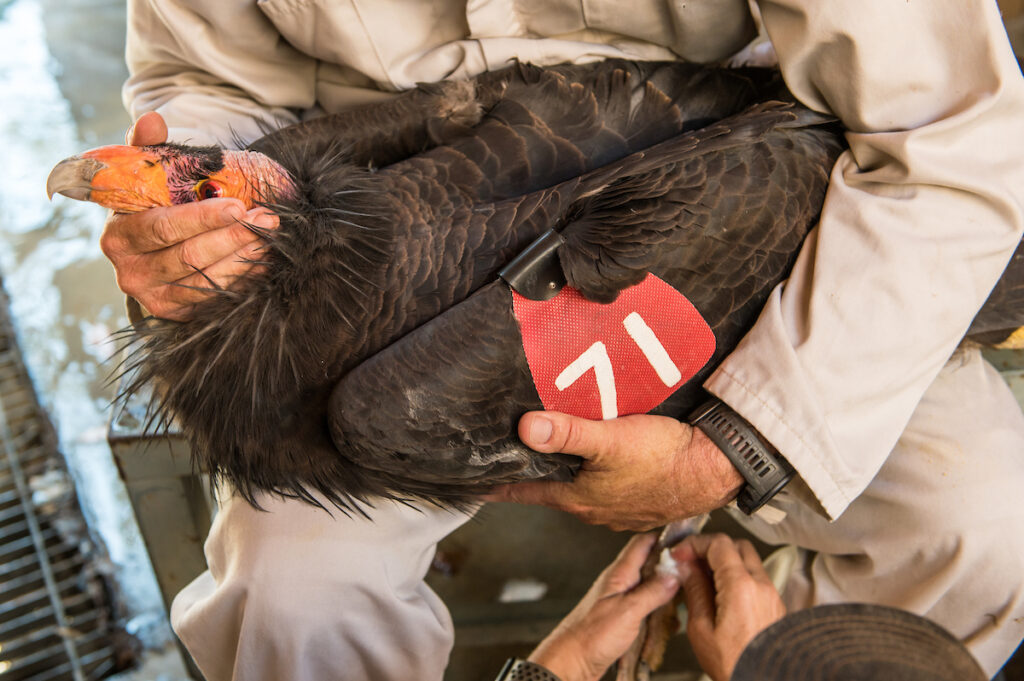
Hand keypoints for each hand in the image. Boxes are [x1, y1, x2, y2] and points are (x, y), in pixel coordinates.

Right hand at [99, 112, 277, 320]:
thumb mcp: (144, 173)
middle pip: (191, 257)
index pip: (164, 228)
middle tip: (268, 218)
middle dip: (235, 236)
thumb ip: (147, 146)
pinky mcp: (176, 313)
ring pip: (207, 279)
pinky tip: (263, 257)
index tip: (240, 207)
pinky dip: (243, 277)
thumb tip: (153, 119)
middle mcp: (131, 273)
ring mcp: (154, 298)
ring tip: (269, 233)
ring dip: (244, 256)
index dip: (203, 219)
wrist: (148, 247)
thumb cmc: (150, 203)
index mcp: (118, 237)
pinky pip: (215, 297)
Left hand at [484, 411, 742, 530]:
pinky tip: (598, 456)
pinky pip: (603, 485)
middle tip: (506, 454)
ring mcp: (616, 507)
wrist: (714, 470)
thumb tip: (525, 428)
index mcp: (578, 499)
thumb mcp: (610, 440)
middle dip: (528, 473)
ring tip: (549, 449)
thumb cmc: (664, 457)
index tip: (468, 483)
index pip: (522, 493)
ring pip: (577, 487)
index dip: (495, 486)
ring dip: (562, 471)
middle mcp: (592, 509)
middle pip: (548, 489)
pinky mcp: (638, 499)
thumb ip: (568, 434)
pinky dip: (591, 472)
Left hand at [528, 534, 679, 680]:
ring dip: (666, 588)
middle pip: (648, 562)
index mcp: (619, 573)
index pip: (643, 543)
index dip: (664, 538)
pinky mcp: (621, 615)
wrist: (572, 661)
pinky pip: (644, 604)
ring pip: (648, 584)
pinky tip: (667, 617)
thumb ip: (652, 591)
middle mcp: (619, 582)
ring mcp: (620, 598)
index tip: (685, 541)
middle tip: (691, 571)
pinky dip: (658, 607)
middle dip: (670, 565)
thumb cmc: (591, 636)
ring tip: (683, 594)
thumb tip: (675, 573)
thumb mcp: (628, 611)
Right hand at [672, 534, 785, 680]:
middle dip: (711, 547)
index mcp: (741, 587)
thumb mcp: (701, 629)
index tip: (679, 553)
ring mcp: (771, 595)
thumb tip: (686, 567)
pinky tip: (719, 592)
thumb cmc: (733, 665)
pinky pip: (755, 578)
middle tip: (690, 560)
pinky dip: (736, 575)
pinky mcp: (774, 606)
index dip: (695, 543)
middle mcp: (761, 585)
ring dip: (724, 561)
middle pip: (737, 545)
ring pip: (748, 560)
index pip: (719, 544)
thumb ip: (695, 591)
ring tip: (702, 578)